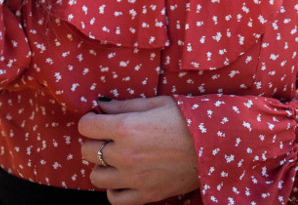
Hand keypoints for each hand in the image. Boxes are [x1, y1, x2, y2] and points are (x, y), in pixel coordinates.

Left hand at [78, 96, 198, 203]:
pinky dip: (114, 189)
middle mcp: (124, 155)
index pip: (86, 126)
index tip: (97, 118)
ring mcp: (133, 179)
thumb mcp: (154, 103)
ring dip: (101, 165)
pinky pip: (114, 200)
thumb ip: (123, 105)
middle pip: (86, 151)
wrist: (211, 145)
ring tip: (115, 157)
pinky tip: (123, 177)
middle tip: (107, 136)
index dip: (90, 120)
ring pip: (96, 177)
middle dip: (93, 141)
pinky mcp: (145, 195)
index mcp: (125, 128)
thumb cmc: (184, 118)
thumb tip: (100, 105)